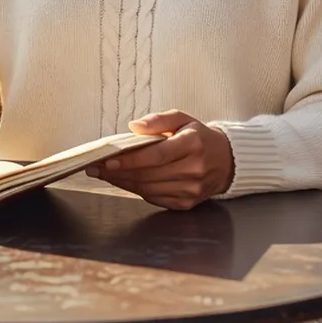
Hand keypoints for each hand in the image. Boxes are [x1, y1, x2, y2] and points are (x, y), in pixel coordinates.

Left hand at [86, 110, 234, 209]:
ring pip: (148, 189)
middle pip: (149, 175)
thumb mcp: (182, 119)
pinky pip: (155, 199)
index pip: (157, 155)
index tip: (108, 160)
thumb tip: (133, 127)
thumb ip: (158, 120)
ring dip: (123, 183)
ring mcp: (191, 190)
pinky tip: (124, 181)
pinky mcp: (187, 203)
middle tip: (96, 167)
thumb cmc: (198, 137)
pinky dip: (136, 190)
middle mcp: (194, 170)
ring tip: (104, 174)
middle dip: (118, 173)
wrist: (225, 161)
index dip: (131, 160)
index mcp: (193, 144)